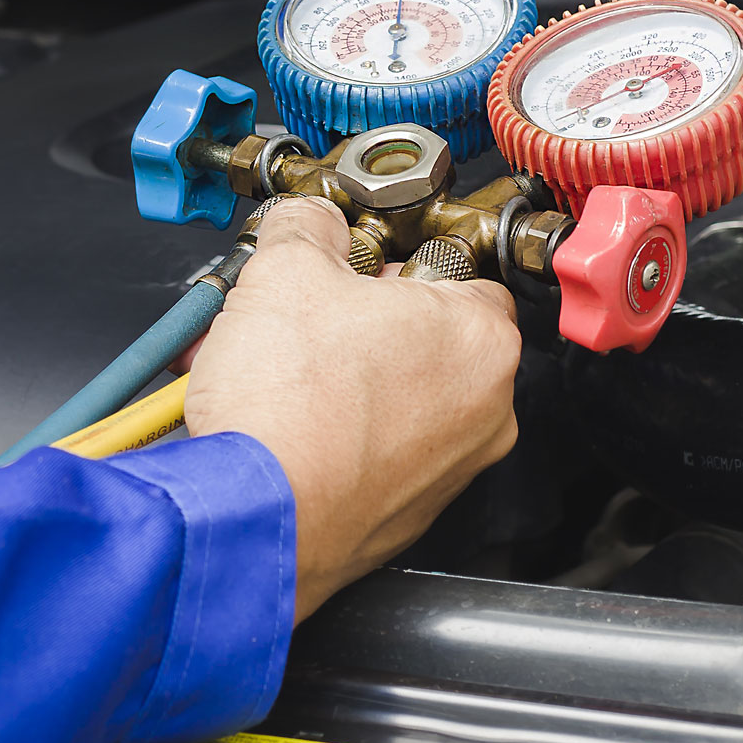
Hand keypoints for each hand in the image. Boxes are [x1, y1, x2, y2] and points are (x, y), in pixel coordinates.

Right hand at [183, 198, 520, 621]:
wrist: (255, 519)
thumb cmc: (289, 411)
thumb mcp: (286, 269)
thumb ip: (309, 227)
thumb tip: (310, 223)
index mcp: (482, 338)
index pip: (462, 272)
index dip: (397, 262)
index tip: (357, 267)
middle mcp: (487, 409)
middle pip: (430, 336)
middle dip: (364, 320)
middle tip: (308, 316)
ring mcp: (452, 469)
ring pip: (401, 397)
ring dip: (345, 375)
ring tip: (278, 368)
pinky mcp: (408, 513)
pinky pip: (380, 451)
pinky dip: (339, 431)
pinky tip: (284, 419)